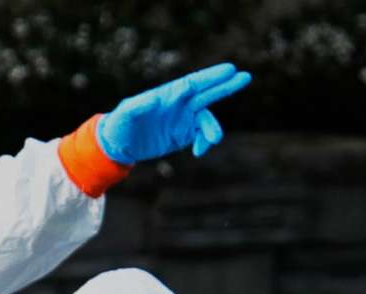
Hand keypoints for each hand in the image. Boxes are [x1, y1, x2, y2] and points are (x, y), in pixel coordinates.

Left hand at [97, 64, 253, 164]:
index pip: (193, 83)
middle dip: (226, 86)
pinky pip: (201, 137)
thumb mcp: (126, 114)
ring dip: (213, 129)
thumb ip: (139, 106)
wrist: (120, 144)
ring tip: (214, 140)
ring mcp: (183, 120)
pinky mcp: (183, 135)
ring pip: (206, 120)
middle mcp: (179, 104)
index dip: (210, 77)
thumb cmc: (120, 124)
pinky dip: (205, 143)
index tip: (228, 70)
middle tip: (246, 76)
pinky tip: (199, 152)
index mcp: (168, 94)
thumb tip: (154, 100)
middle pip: (207, 93)